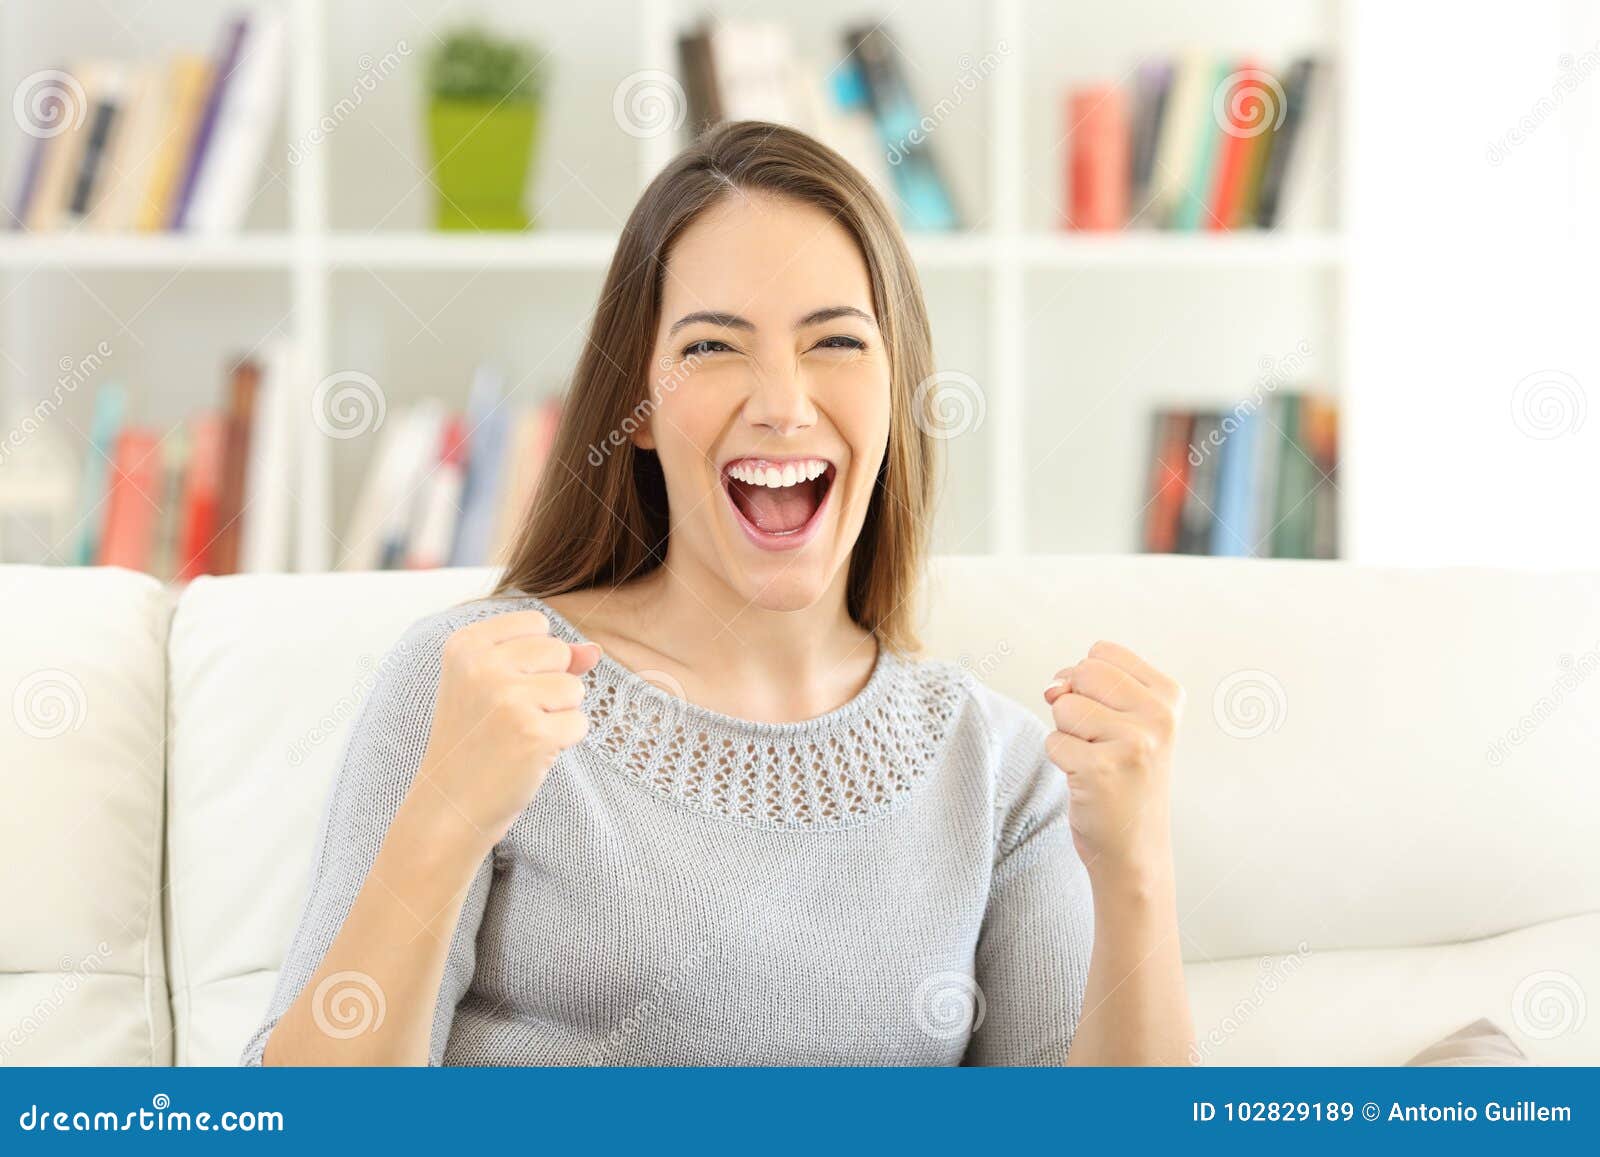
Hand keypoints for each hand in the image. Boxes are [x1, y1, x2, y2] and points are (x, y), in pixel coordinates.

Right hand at [409, 610, 600, 857]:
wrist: (450, 804)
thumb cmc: (477, 741)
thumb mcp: (496, 686)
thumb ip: (546, 659)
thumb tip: (595, 649)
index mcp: (466, 645)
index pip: (536, 623)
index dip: (535, 659)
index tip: (502, 687)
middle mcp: (482, 666)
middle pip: (558, 651)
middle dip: (549, 685)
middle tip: (510, 717)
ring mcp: (508, 699)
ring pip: (574, 688)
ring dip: (558, 715)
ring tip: (519, 735)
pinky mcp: (533, 734)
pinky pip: (580, 723)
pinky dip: (563, 742)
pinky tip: (529, 755)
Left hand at [1042, 641, 1183, 883]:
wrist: (1133, 849)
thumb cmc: (1122, 777)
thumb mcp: (1121, 720)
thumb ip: (1087, 686)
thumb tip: (1053, 687)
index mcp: (1168, 696)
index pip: (1101, 652)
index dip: (1088, 682)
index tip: (1110, 717)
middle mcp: (1159, 717)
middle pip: (1081, 673)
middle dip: (1075, 706)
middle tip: (1101, 743)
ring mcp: (1133, 744)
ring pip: (1064, 707)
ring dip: (1068, 736)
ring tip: (1096, 762)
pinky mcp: (1102, 770)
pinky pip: (1053, 741)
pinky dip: (1061, 761)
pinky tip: (1088, 781)